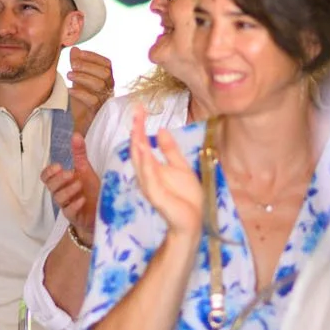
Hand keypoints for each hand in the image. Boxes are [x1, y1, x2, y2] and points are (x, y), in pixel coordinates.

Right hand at [41, 131, 100, 241]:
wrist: (103, 211)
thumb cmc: (92, 190)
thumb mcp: (86, 170)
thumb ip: (79, 154)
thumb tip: (76, 134)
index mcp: (62, 182)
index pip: (46, 177)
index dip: (49, 172)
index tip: (58, 166)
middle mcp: (62, 193)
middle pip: (50, 187)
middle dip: (58, 179)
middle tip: (70, 174)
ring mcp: (67, 206)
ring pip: (58, 199)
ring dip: (68, 191)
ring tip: (80, 186)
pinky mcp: (75, 217)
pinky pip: (68, 212)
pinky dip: (74, 205)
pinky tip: (82, 200)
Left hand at [65, 49, 114, 136]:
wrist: (84, 126)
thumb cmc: (84, 103)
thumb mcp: (79, 82)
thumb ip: (77, 65)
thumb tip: (74, 49)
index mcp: (107, 80)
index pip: (107, 64)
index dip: (94, 57)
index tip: (79, 53)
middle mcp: (109, 89)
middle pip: (105, 73)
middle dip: (88, 66)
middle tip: (73, 65)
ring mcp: (105, 100)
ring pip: (100, 85)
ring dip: (83, 77)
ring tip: (69, 75)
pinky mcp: (98, 112)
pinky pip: (92, 100)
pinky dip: (80, 93)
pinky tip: (70, 90)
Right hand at [127, 107, 204, 237]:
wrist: (193, 221)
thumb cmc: (186, 198)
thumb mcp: (180, 167)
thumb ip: (170, 150)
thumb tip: (162, 129)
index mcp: (152, 167)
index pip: (142, 143)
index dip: (140, 126)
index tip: (139, 108)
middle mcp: (147, 175)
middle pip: (138, 150)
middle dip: (136, 131)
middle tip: (136, 112)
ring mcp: (150, 186)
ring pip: (141, 163)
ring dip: (138, 146)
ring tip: (137, 129)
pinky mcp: (157, 197)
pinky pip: (150, 179)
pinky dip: (146, 166)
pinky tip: (144, 152)